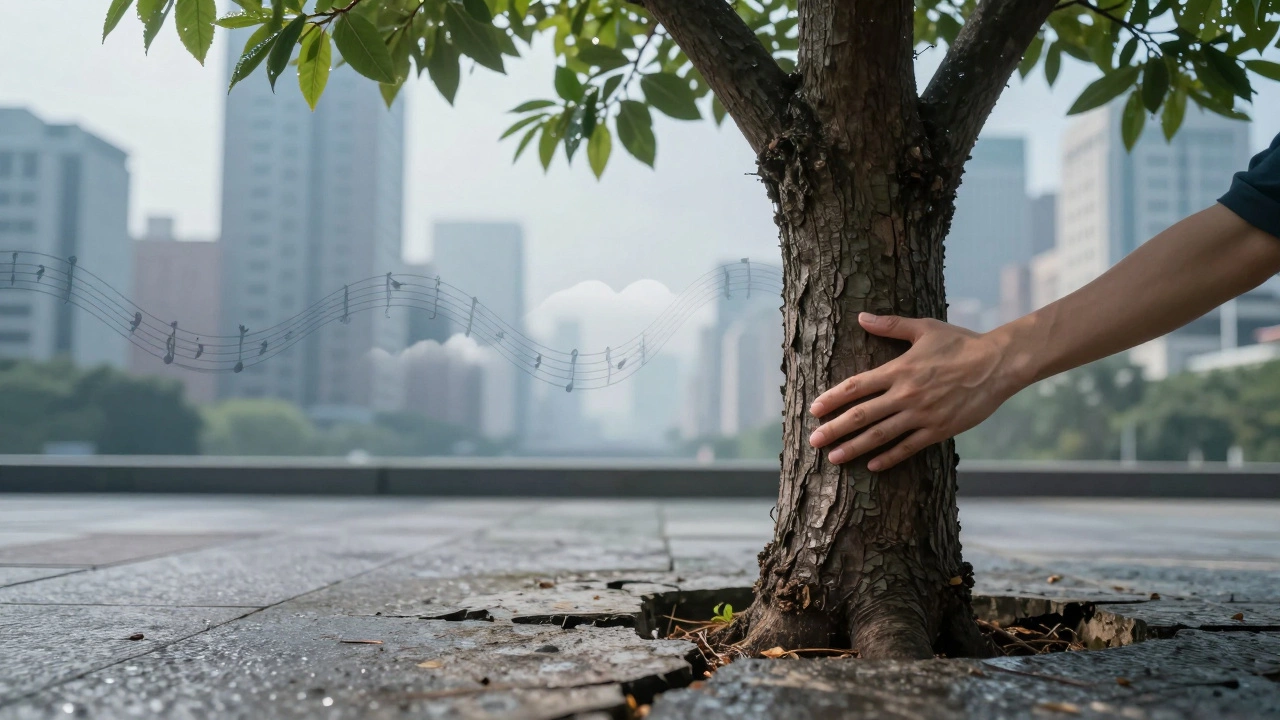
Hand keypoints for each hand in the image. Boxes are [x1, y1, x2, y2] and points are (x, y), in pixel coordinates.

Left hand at [807, 312, 1023, 470]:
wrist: (997, 364)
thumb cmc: (961, 343)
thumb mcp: (924, 328)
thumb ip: (891, 325)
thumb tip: (861, 317)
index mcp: (899, 370)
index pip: (856, 386)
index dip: (833, 399)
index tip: (814, 410)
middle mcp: (905, 394)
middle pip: (862, 415)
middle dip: (835, 429)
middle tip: (813, 440)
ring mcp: (921, 415)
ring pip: (880, 435)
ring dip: (854, 447)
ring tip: (834, 458)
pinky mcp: (938, 430)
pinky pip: (908, 447)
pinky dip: (889, 457)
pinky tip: (872, 465)